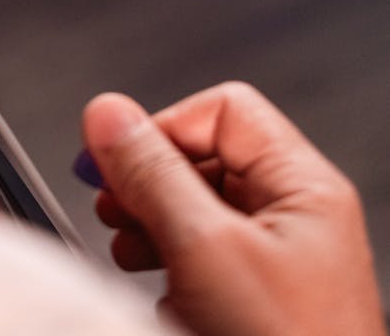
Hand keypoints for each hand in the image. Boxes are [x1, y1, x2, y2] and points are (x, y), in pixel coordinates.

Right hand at [82, 83, 386, 335]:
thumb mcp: (205, 250)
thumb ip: (153, 175)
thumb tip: (107, 114)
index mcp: (302, 185)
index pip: (222, 109)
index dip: (163, 127)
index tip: (112, 158)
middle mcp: (294, 215)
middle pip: (205, 156)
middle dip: (151, 180)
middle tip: (115, 208)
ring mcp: (276, 260)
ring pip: (197, 205)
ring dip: (152, 221)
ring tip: (129, 249)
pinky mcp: (255, 300)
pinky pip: (201, 253)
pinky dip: (166, 260)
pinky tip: (152, 287)